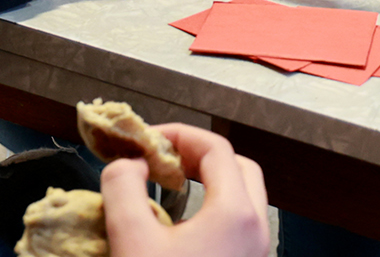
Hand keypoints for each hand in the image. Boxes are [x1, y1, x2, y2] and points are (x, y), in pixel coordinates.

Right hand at [102, 124, 268, 256]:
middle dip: (201, 154)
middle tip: (166, 158)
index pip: (216, 148)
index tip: (149, 140)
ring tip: (172, 186)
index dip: (179, 134)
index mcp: (235, 215)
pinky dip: (214, 210)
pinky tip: (182, 226)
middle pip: (239, 168)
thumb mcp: (131, 239)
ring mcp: (256, 251)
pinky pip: (239, 226)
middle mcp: (256, 230)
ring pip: (243, 198)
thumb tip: (128, 163)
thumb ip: (123, 188)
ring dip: (210, 183)